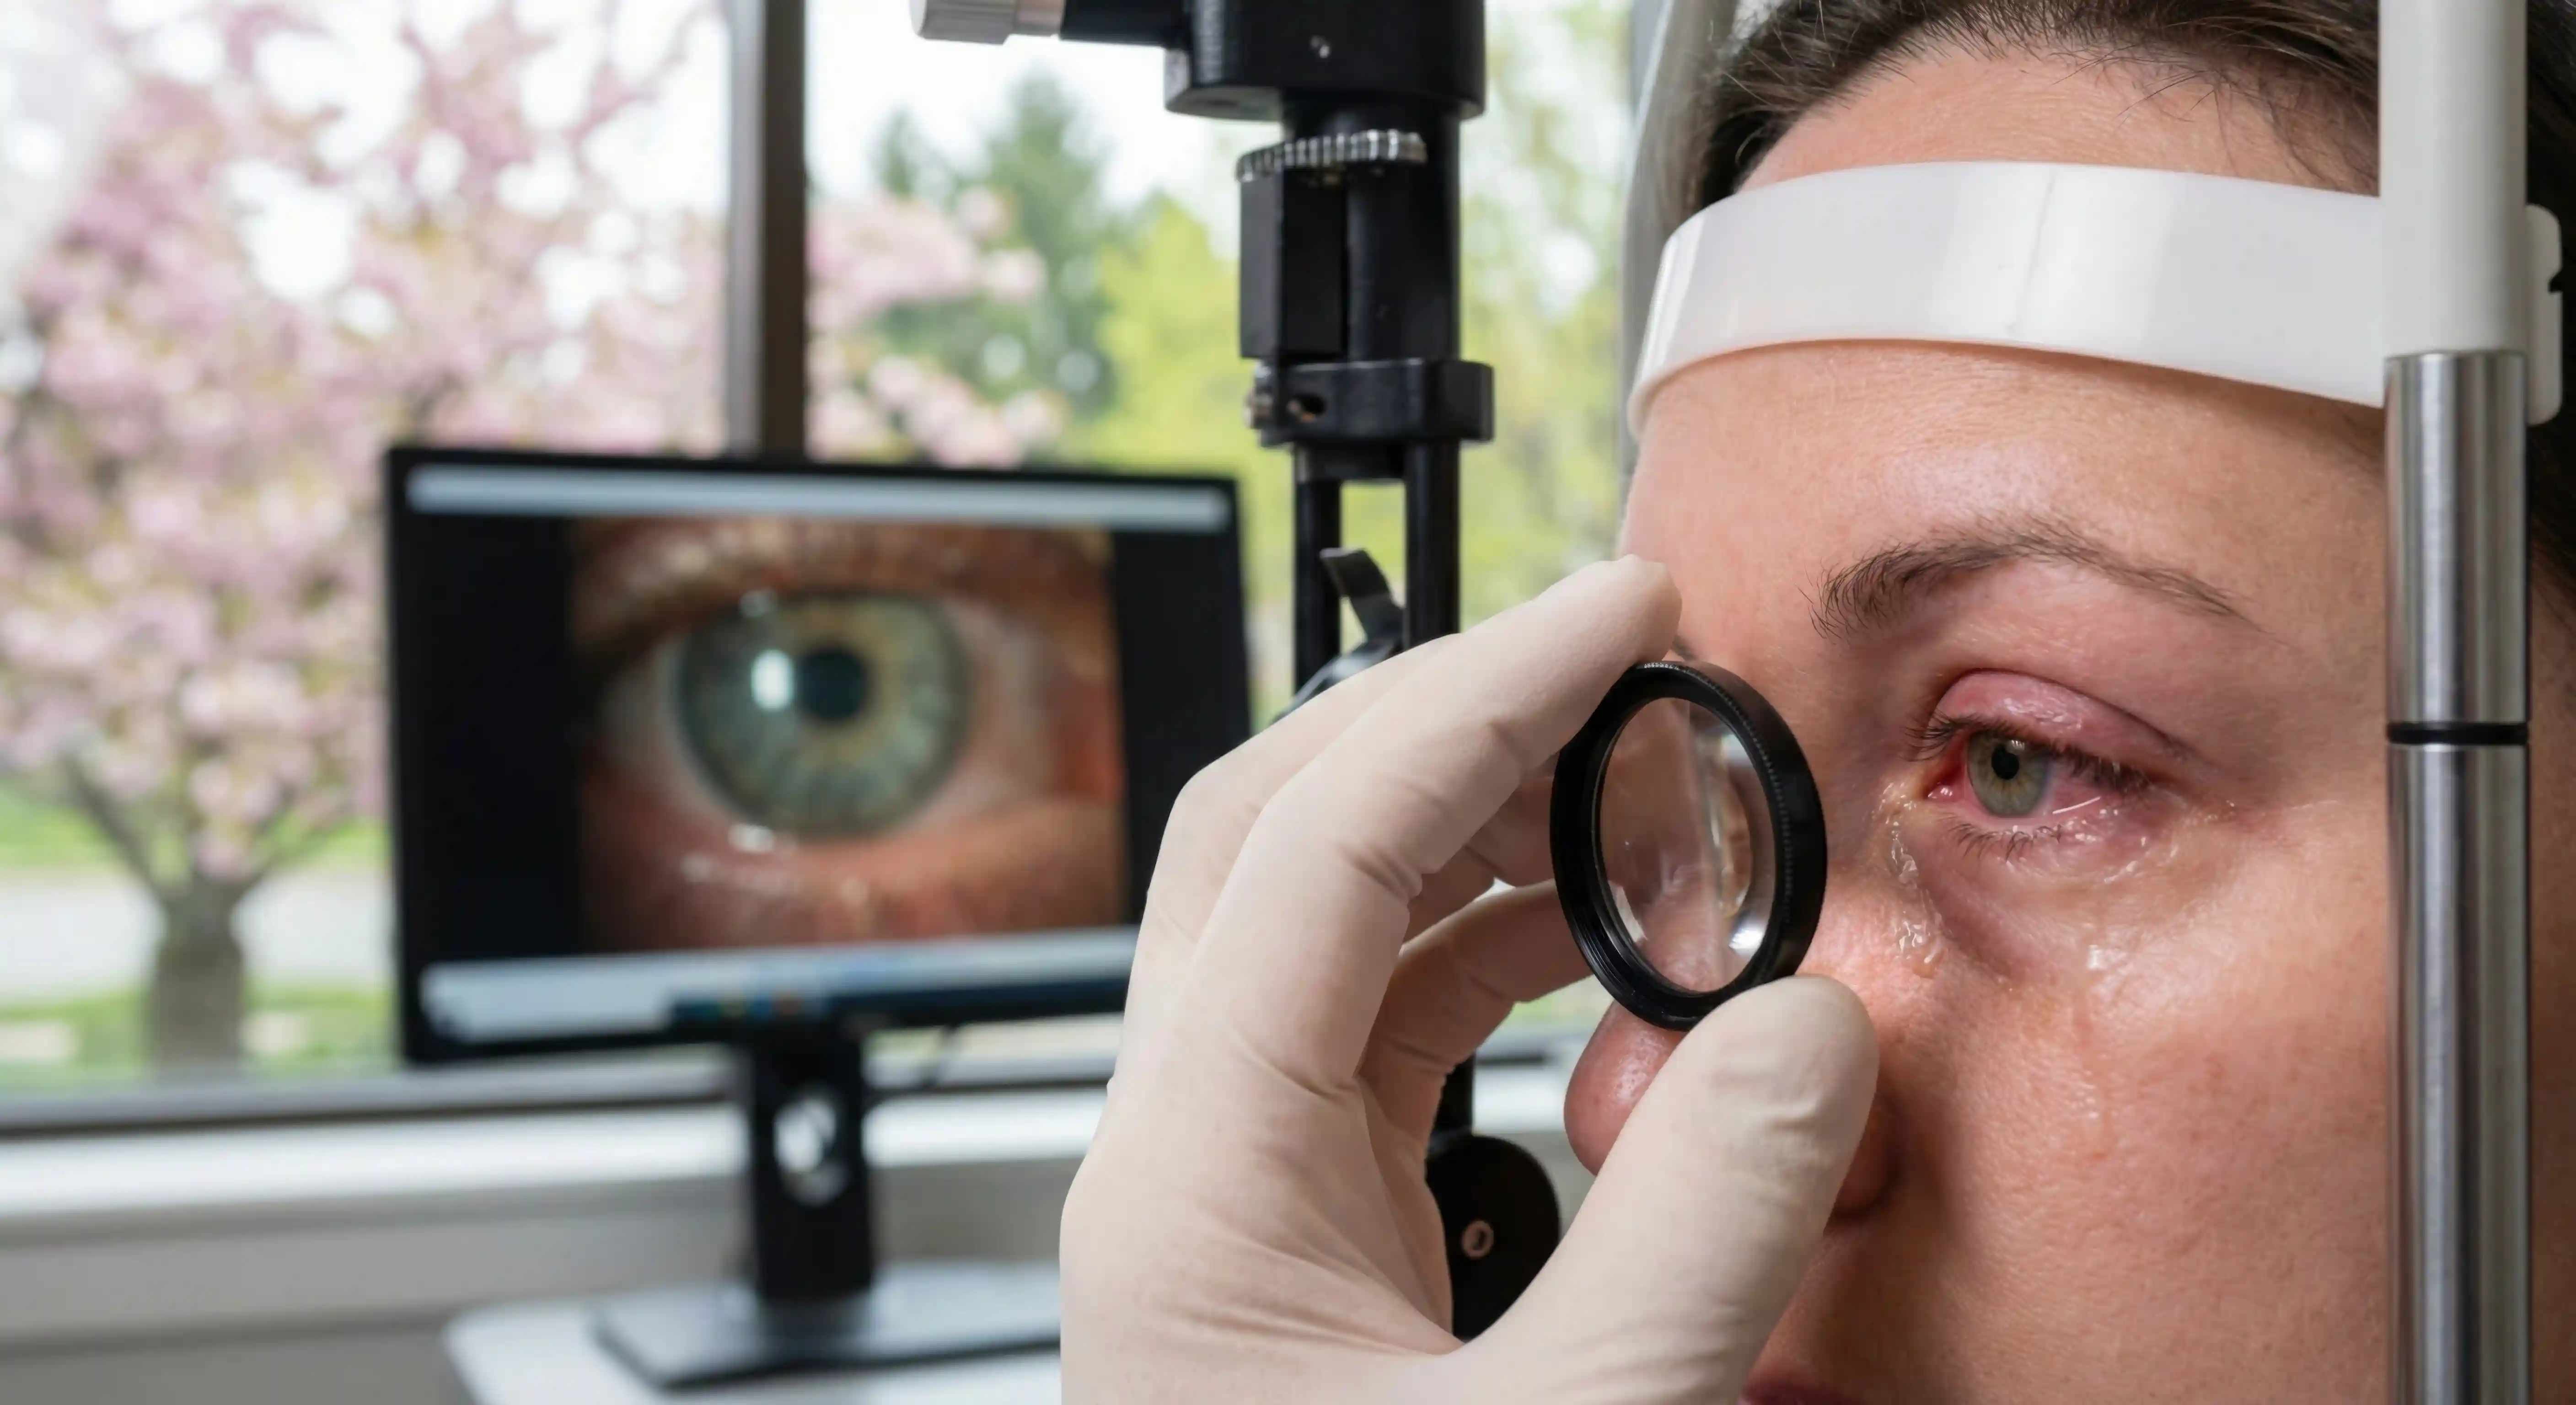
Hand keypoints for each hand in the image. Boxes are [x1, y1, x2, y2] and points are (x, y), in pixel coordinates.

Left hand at [1060, 558, 1876, 1402]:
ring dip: (1475, 829)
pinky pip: (1374, 1025)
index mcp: (1189, 1181)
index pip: (1319, 841)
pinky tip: (1595, 939)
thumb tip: (1808, 1027)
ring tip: (1630, 787)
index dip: (1486, 695)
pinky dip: (1486, 948)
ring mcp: (1227, 1185)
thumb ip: (1699, 1232)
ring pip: (1325, 926)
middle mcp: (1180, 1155)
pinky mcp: (1292, 1228)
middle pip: (1277, 835)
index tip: (1623, 610)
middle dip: (1451, 717)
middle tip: (1619, 657)